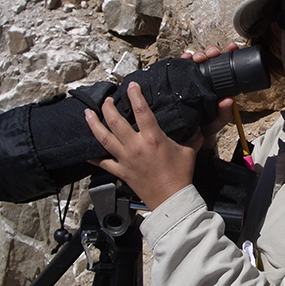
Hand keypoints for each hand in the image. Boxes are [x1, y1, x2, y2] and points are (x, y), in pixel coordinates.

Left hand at [85, 82, 202, 210]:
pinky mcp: (121, 171)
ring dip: (94, 124)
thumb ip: (192, 136)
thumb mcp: (189, 151)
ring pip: (104, 138)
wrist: (171, 199)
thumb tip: (198, 127)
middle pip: (115, 121)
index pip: (141, 110)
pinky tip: (86, 152)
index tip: (131, 85)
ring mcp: (126, 159)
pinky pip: (103, 163)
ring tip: (88, 114)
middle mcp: (135, 146)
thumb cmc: (180, 176)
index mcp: (152, 138)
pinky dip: (93, 157)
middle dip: (109, 107)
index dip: (135, 94)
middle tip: (107, 100)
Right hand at [182, 43, 239, 148]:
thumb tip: (228, 100)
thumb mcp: (218, 121)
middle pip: (210, 59)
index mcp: (218, 84)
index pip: (225, 66)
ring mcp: (192, 79)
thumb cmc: (206, 126)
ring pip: (195, 60)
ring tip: (198, 57)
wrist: (188, 135)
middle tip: (213, 54)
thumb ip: (225, 113)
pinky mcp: (179, 81)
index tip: (232, 48)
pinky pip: (180, 68)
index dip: (228, 54)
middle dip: (212, 51)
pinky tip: (184, 58)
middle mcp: (206, 79)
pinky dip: (182, 60)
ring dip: (197, 54)